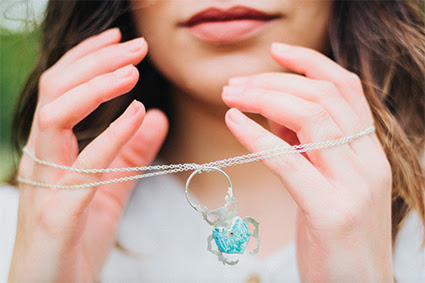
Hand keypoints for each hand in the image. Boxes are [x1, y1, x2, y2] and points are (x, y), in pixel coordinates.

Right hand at [9, 29, 167, 281]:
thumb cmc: (76, 241)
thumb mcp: (110, 189)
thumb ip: (129, 154)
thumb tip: (155, 116)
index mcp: (52, 153)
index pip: (61, 90)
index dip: (88, 59)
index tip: (118, 39)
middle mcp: (41, 162)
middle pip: (55, 92)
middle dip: (94, 61)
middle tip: (134, 46)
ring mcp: (46, 187)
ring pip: (54, 118)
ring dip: (95, 88)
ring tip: (131, 70)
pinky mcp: (58, 215)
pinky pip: (82, 168)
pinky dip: (109, 136)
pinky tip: (136, 114)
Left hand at [223, 43, 392, 281]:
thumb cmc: (336, 235)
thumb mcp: (327, 182)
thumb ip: (309, 147)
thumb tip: (275, 115)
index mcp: (368, 151)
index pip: (346, 89)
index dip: (311, 63)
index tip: (276, 52)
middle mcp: (368, 162)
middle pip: (324, 98)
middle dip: (274, 82)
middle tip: (234, 84)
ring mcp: (354, 186)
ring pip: (313, 119)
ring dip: (264, 100)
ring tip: (230, 96)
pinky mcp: (332, 212)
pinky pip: (290, 162)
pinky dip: (258, 136)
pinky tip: (234, 121)